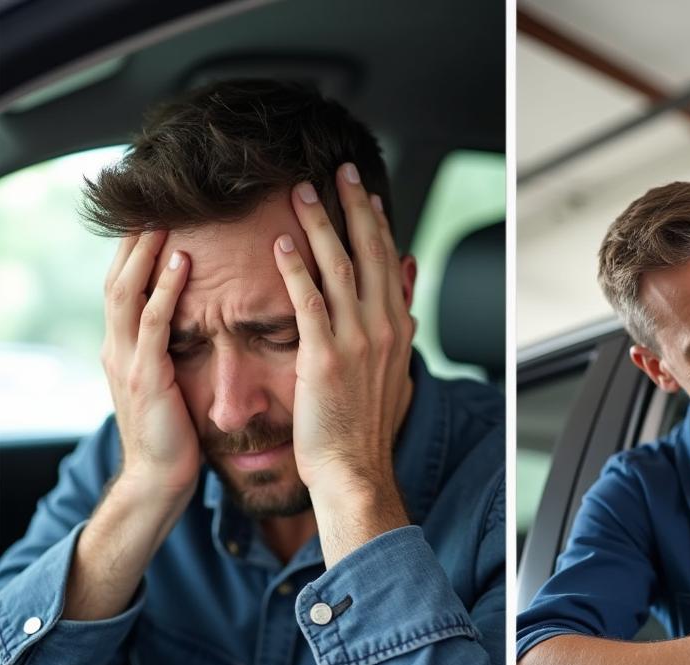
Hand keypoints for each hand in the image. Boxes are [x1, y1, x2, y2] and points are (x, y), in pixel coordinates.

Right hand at [101, 231, 198, 500]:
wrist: (160, 480)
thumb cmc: (174, 437)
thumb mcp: (169, 389)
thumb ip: (171, 358)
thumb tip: (193, 334)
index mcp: (124, 350)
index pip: (124, 288)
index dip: (134, 252)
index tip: (152, 216)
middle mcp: (117, 348)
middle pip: (117, 278)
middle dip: (132, 239)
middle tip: (150, 199)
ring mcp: (127, 361)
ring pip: (128, 290)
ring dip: (145, 251)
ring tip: (163, 215)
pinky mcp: (146, 376)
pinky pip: (153, 321)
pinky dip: (165, 288)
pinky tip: (181, 261)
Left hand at [272, 163, 414, 502]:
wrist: (354, 469)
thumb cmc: (366, 428)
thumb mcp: (396, 372)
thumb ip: (403, 327)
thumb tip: (410, 292)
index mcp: (398, 329)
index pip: (388, 261)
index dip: (375, 223)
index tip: (362, 193)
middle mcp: (382, 328)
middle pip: (368, 252)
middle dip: (352, 206)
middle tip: (337, 170)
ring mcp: (355, 341)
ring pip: (338, 267)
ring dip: (319, 224)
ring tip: (299, 192)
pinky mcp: (325, 357)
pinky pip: (308, 302)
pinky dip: (295, 270)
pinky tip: (280, 244)